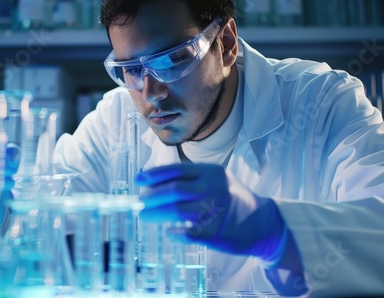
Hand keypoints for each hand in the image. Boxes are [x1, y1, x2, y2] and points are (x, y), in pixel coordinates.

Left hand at [137, 163, 285, 261]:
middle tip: (139, 202)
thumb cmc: (234, 198)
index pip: (176, 170)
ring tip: (144, 216)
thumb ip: (192, 176)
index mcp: (211, 173)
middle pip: (173, 191)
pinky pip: (186, 233)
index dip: (154, 175)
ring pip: (175, 211)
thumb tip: (156, 176)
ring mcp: (213, 211)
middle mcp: (211, 189)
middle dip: (151, 196)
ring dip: (155, 214)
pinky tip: (169, 231)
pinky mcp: (214, 233)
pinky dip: (174, 232)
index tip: (139, 180)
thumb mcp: (218, 177)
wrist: (263, 223)